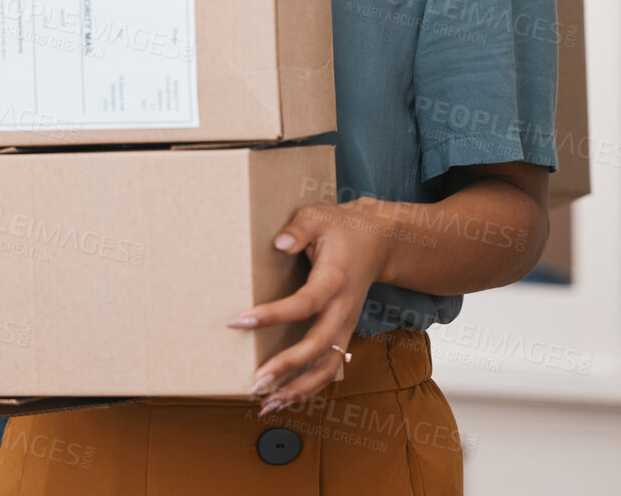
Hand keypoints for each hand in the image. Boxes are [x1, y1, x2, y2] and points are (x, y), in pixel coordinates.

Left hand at [228, 199, 392, 414]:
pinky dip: (308, 387)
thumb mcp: (320, 216)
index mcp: (334, 280)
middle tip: (255, 381)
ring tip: (267, 403)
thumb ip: (299, 229)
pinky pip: (329, 367)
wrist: (380, 243)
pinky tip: (283, 398)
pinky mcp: (343, 334)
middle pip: (317, 346)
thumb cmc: (343, 229)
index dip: (272, 314)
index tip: (240, 321)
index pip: (303, 303)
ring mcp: (345, 325)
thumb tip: (279, 243)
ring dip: (298, 388)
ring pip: (327, 366)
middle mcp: (343, 309)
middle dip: (286, 366)